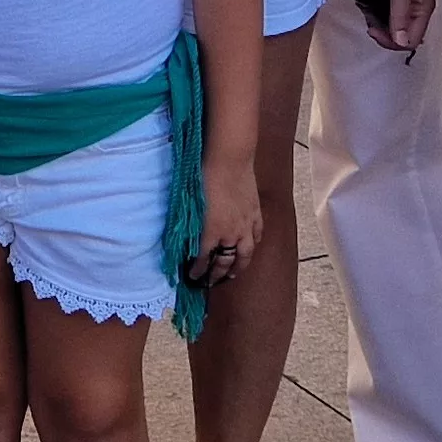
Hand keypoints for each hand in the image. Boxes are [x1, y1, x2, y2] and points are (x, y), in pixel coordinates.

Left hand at [190, 160, 261, 287]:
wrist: (229, 159)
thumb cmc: (204, 176)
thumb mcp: (190, 203)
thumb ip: (190, 224)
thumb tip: (184, 237)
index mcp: (211, 232)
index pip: (203, 258)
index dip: (197, 270)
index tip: (192, 276)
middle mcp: (230, 233)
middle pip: (225, 261)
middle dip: (217, 274)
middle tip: (211, 282)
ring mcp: (246, 225)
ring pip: (244, 254)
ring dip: (238, 266)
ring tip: (233, 274)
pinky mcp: (255, 214)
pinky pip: (256, 236)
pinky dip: (252, 245)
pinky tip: (250, 248)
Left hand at [369, 0, 432, 52]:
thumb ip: (400, 15)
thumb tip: (401, 43)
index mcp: (424, 7)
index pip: (411, 39)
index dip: (392, 40)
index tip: (374, 29)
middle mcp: (418, 6)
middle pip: (403, 34)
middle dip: (385, 33)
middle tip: (368, 23)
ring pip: (394, 23)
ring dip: (379, 23)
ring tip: (366, 13)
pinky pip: (386, 10)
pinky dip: (376, 12)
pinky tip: (365, 5)